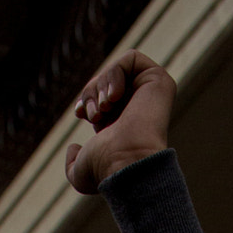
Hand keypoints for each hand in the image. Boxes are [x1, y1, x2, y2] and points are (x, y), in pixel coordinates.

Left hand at [66, 51, 174, 194]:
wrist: (125, 163)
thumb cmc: (104, 171)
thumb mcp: (80, 174)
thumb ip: (72, 163)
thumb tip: (73, 148)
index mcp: (123, 125)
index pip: (101, 97)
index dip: (87, 98)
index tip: (79, 113)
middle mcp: (138, 108)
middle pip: (105, 82)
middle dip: (91, 92)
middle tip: (94, 114)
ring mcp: (151, 94)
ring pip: (116, 71)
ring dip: (101, 86)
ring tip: (104, 109)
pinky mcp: (160, 80)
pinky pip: (131, 58)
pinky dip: (115, 73)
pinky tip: (114, 97)